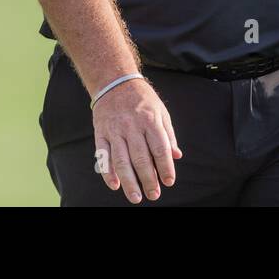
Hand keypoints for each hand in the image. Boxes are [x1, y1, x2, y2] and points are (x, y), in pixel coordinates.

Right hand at [91, 77, 182, 202]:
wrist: (115, 81)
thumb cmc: (142, 99)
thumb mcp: (161, 111)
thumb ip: (168, 135)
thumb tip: (177, 156)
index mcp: (150, 120)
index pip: (160, 148)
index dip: (165, 167)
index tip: (169, 182)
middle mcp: (132, 126)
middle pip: (141, 158)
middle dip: (149, 179)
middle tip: (154, 195)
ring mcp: (115, 130)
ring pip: (122, 161)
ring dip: (129, 182)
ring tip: (136, 197)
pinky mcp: (101, 132)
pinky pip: (103, 155)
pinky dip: (108, 172)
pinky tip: (115, 185)